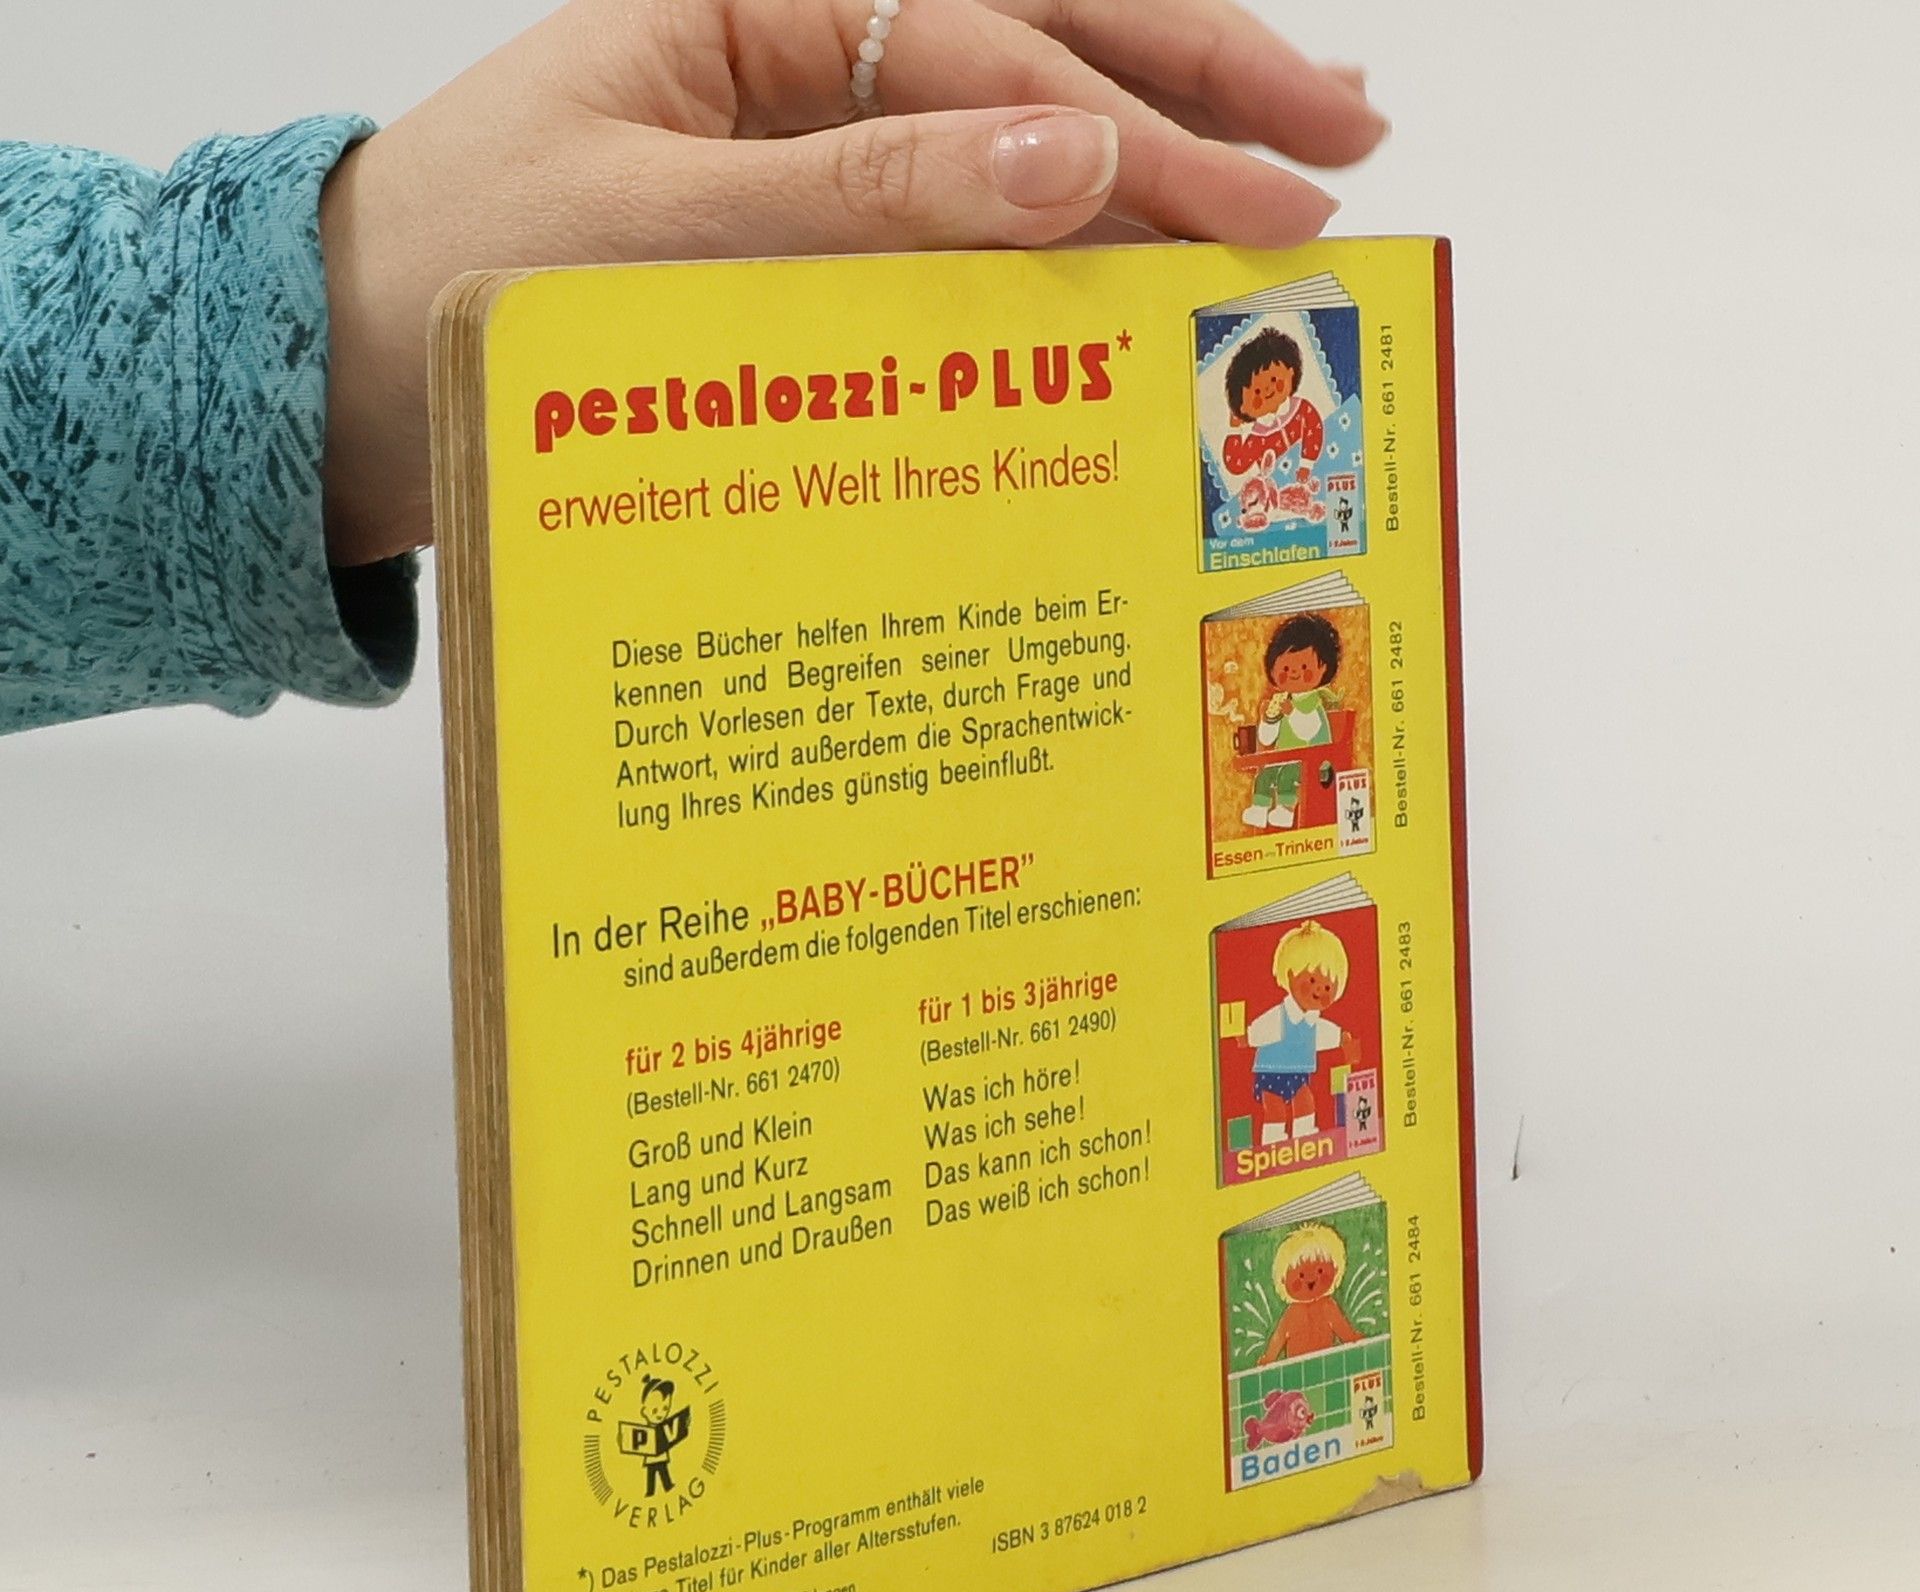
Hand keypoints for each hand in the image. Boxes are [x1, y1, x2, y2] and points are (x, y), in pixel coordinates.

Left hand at [319, 0, 1386, 562]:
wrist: (356, 377)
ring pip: (1018, 120)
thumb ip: (867, 194)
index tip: (1262, 196)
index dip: (1140, 126)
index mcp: (760, 6)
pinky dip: (1064, 232)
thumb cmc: (466, 278)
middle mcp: (805, 55)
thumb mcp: (662, 227)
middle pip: (1039, 38)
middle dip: (1197, 80)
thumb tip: (1073, 155)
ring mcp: (814, 137)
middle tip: (1343, 134)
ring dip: (1158, 139)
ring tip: (1293, 160)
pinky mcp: (811, 226)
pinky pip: (960, 215)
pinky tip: (1146, 240)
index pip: (994, 49)